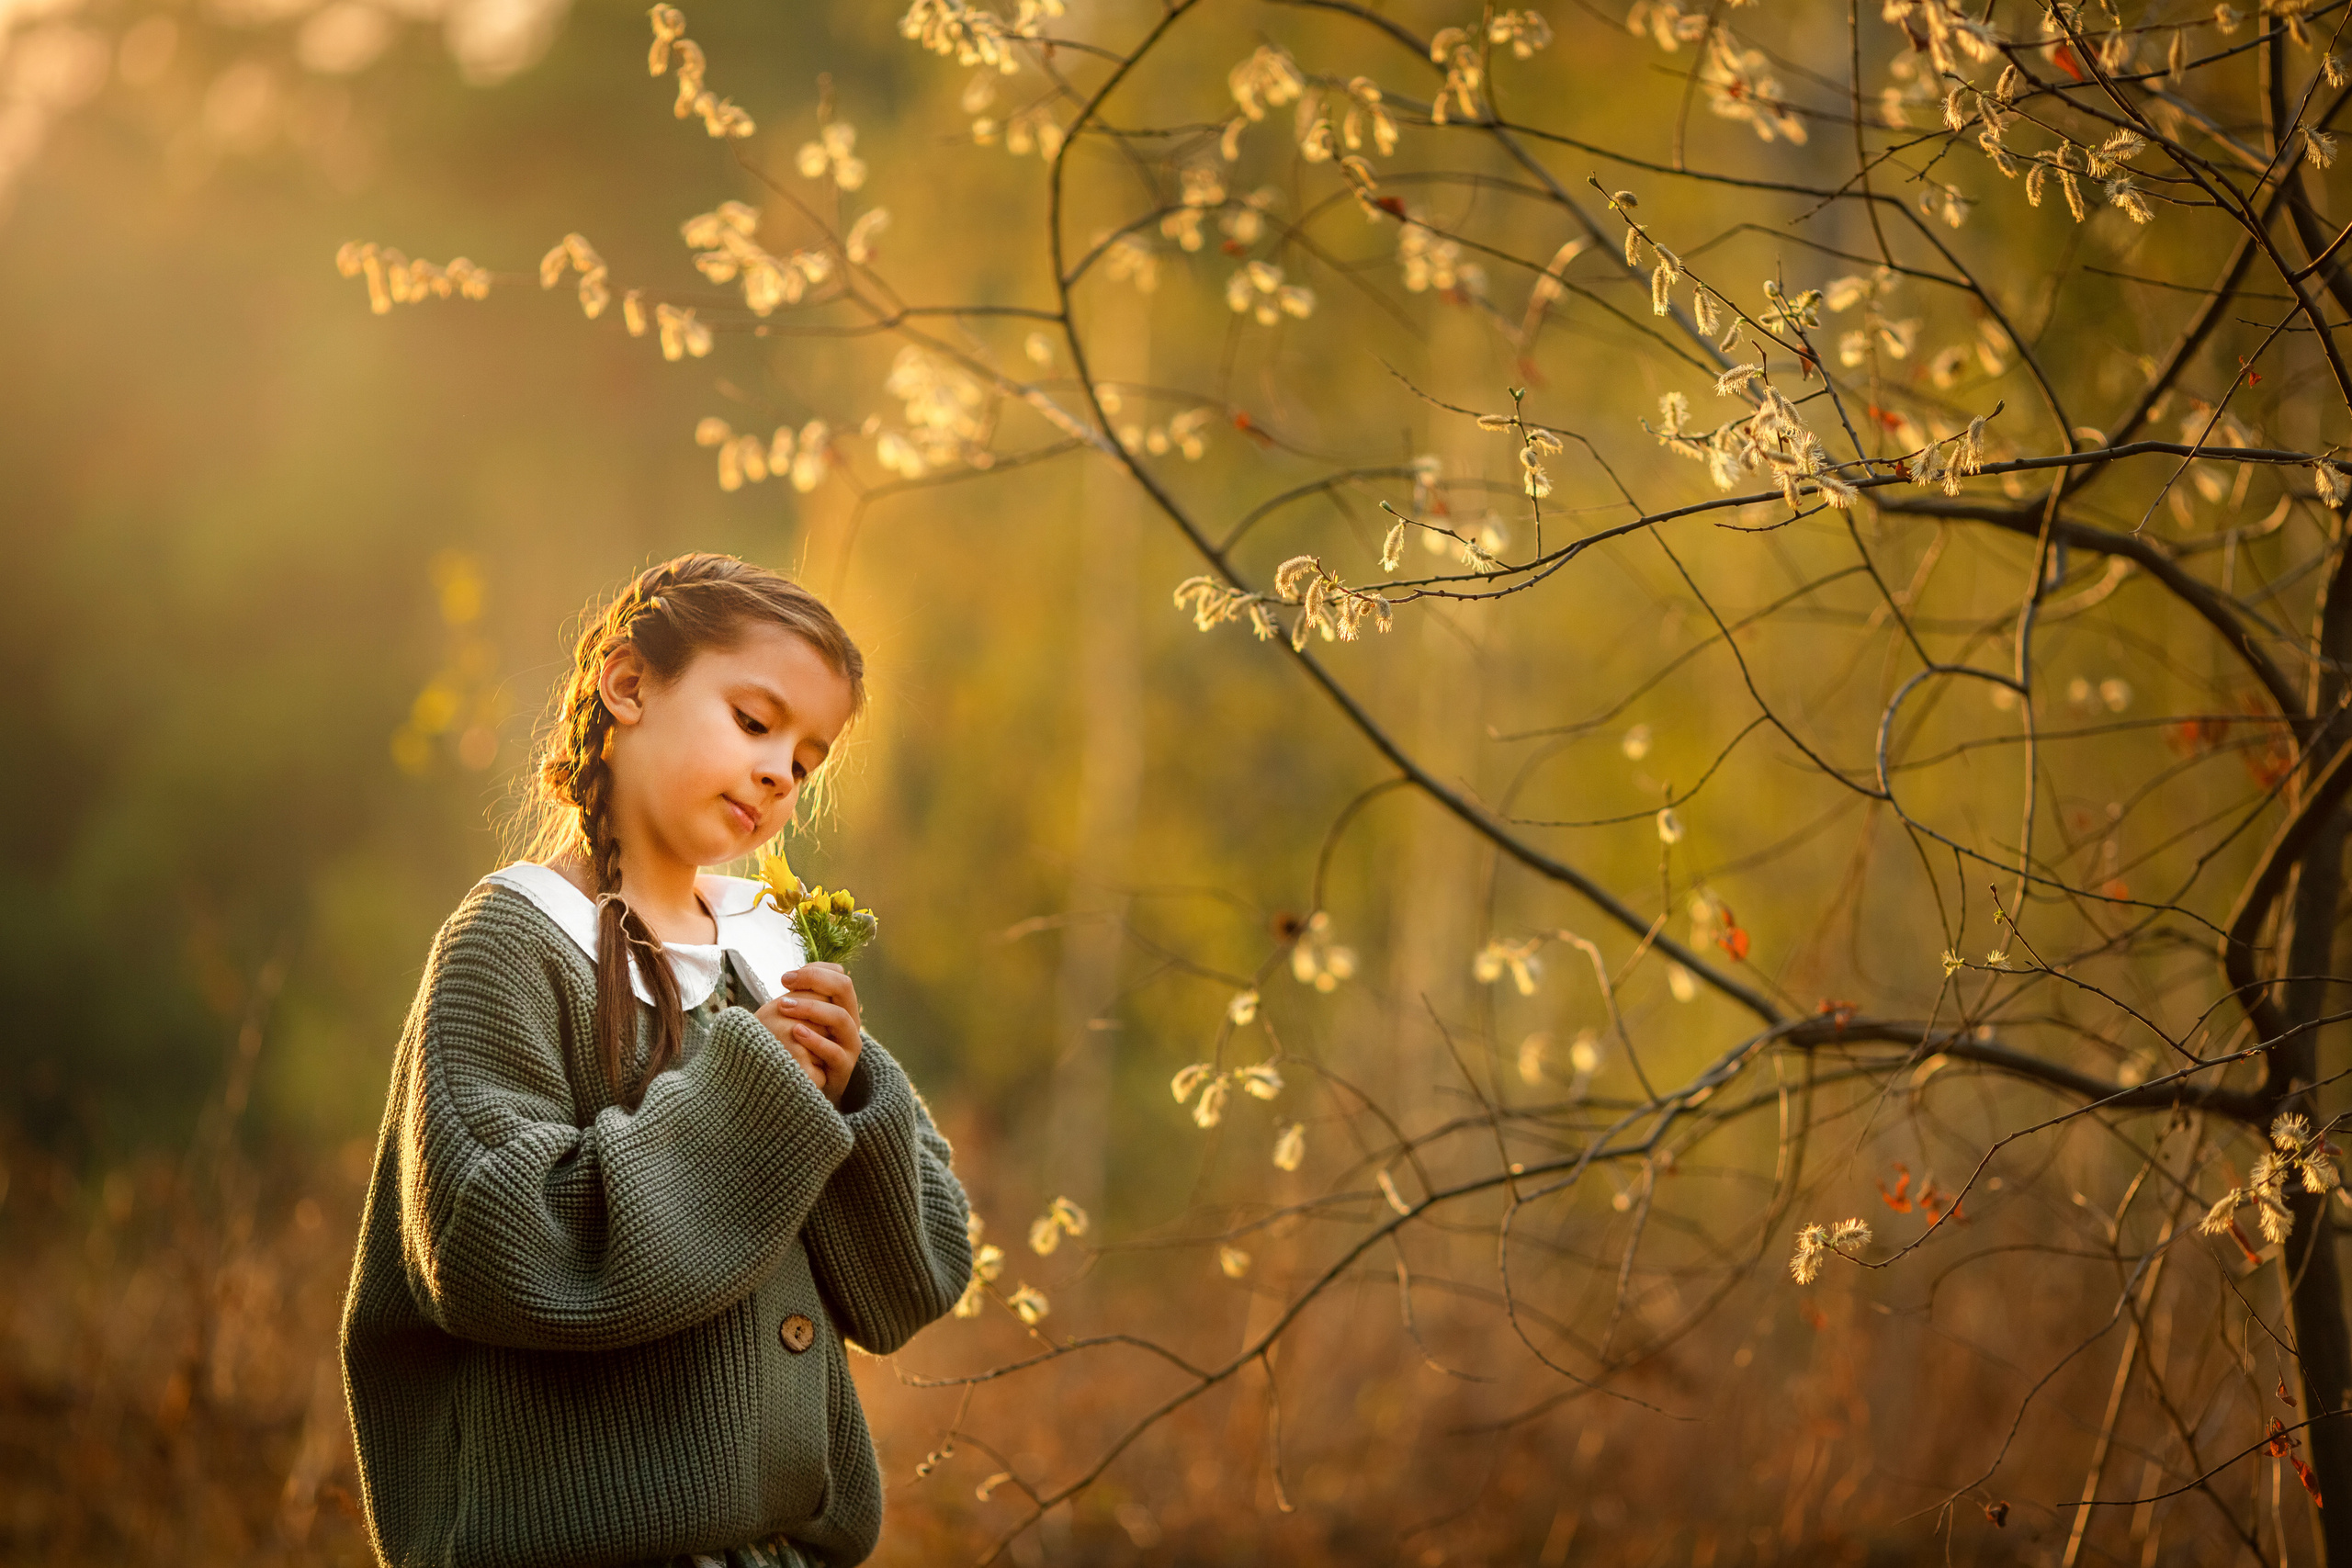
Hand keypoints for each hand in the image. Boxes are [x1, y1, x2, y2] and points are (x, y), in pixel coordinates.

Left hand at [754, 962, 862, 1106]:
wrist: (806, 1091)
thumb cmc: (800, 1051)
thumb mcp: (801, 1022)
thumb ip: (801, 1001)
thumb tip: (790, 975)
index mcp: (842, 1006)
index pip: (838, 976)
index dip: (813, 971)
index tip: (785, 978)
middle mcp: (850, 1022)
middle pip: (844, 988)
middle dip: (814, 980)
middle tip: (784, 984)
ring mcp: (849, 1046)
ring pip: (841, 1018)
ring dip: (811, 1008)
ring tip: (784, 1007)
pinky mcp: (843, 1069)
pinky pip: (835, 1053)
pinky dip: (815, 1041)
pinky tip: (795, 1033)